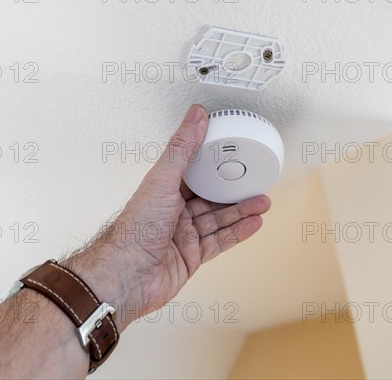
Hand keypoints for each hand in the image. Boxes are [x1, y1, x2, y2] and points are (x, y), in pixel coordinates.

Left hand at [65, 104, 270, 329]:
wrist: (129, 275)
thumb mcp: (162, 179)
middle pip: (211, 198)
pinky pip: (220, 242)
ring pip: (219, 219)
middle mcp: (173, 212)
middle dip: (235, 191)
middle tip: (255, 181)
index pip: (193, 173)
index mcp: (163, 191)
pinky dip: (238, 232)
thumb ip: (182, 148)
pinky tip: (253, 224)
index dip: (214, 164)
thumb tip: (194, 116)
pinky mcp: (192, 257)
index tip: (232, 153)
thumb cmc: (136, 229)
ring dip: (242, 211)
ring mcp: (183, 236)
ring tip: (262, 202)